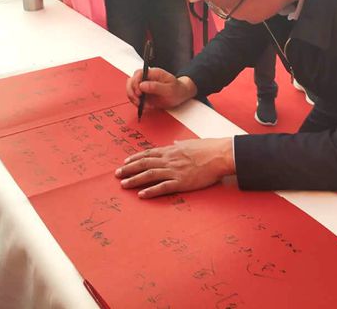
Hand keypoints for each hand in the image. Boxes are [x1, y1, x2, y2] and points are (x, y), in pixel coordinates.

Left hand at [115, 138, 234, 197]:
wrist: (220, 155)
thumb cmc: (208, 148)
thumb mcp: (191, 143)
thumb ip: (180, 144)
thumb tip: (174, 143)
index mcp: (172, 150)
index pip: (148, 154)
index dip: (135, 158)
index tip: (125, 162)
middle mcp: (169, 159)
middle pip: (144, 164)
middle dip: (129, 169)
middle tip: (117, 174)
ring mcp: (174, 171)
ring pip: (149, 175)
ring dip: (134, 180)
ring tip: (124, 184)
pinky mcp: (181, 182)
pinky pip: (162, 187)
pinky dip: (150, 191)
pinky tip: (141, 195)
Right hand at [126, 67, 196, 112]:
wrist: (180, 95)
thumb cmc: (177, 90)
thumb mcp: (169, 89)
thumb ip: (155, 87)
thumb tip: (142, 85)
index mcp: (153, 73)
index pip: (138, 73)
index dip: (135, 82)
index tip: (139, 92)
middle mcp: (147, 78)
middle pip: (131, 80)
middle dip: (132, 91)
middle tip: (138, 100)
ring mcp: (144, 86)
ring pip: (131, 88)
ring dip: (133, 97)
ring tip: (140, 104)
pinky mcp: (144, 93)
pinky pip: (134, 96)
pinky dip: (136, 102)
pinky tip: (143, 105)